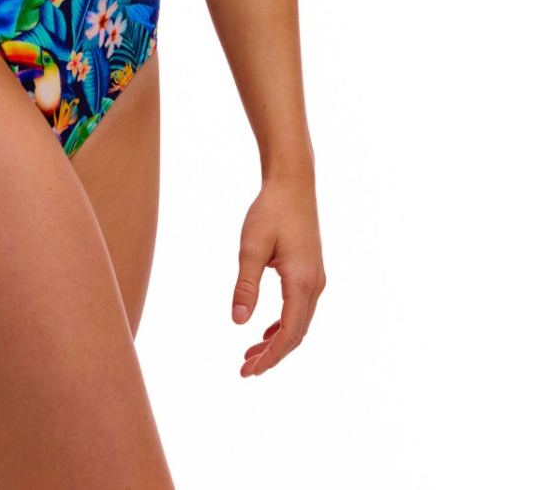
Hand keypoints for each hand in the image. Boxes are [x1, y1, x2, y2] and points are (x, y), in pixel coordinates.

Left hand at [231, 170, 324, 377]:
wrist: (292, 183)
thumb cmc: (270, 211)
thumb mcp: (251, 247)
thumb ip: (246, 285)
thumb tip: (238, 322)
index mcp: (301, 283)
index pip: (288, 334)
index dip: (269, 357)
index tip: (248, 371)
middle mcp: (314, 285)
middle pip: (296, 334)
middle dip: (272, 355)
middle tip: (245, 370)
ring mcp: (315, 278)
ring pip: (299, 323)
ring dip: (276, 341)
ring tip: (251, 355)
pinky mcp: (310, 271)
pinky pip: (299, 309)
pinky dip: (283, 325)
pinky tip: (266, 330)